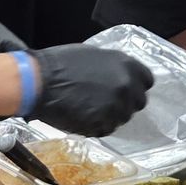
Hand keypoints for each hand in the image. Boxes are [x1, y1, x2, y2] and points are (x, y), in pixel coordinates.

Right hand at [25, 45, 154, 135]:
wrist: (38, 83)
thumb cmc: (59, 64)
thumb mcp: (92, 55)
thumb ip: (112, 67)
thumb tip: (119, 75)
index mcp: (127, 65)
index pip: (147, 81)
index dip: (135, 86)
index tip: (125, 89)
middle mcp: (127, 86)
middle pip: (138, 102)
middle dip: (124, 103)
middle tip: (105, 101)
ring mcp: (116, 107)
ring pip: (122, 118)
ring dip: (110, 116)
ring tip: (88, 109)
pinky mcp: (102, 124)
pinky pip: (106, 129)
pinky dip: (96, 126)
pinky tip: (81, 117)